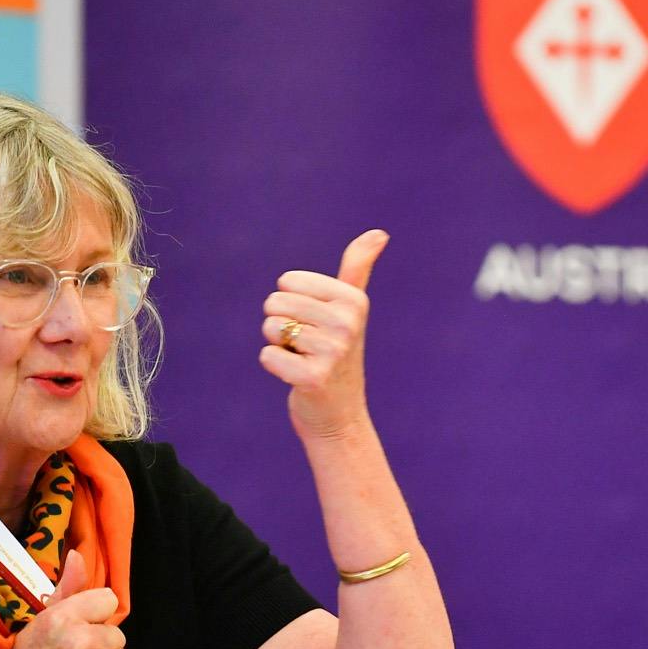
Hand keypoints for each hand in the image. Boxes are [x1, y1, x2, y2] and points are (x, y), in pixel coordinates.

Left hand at [259, 229, 387, 440]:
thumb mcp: (352, 310)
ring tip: (303, 360)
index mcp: (353, 300)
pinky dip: (275, 366)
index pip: (288, 281)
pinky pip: (267, 355)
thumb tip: (380, 233)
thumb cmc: (339, 356)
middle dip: (282, 325)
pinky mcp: (313, 378)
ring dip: (279, 346)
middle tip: (307, 346)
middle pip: (275, 302)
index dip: (293, 304)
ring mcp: (332, 352)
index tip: (316, 325)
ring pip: (270, 328)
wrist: (340, 415)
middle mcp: (347, 323)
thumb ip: (358, 268)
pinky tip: (296, 376)